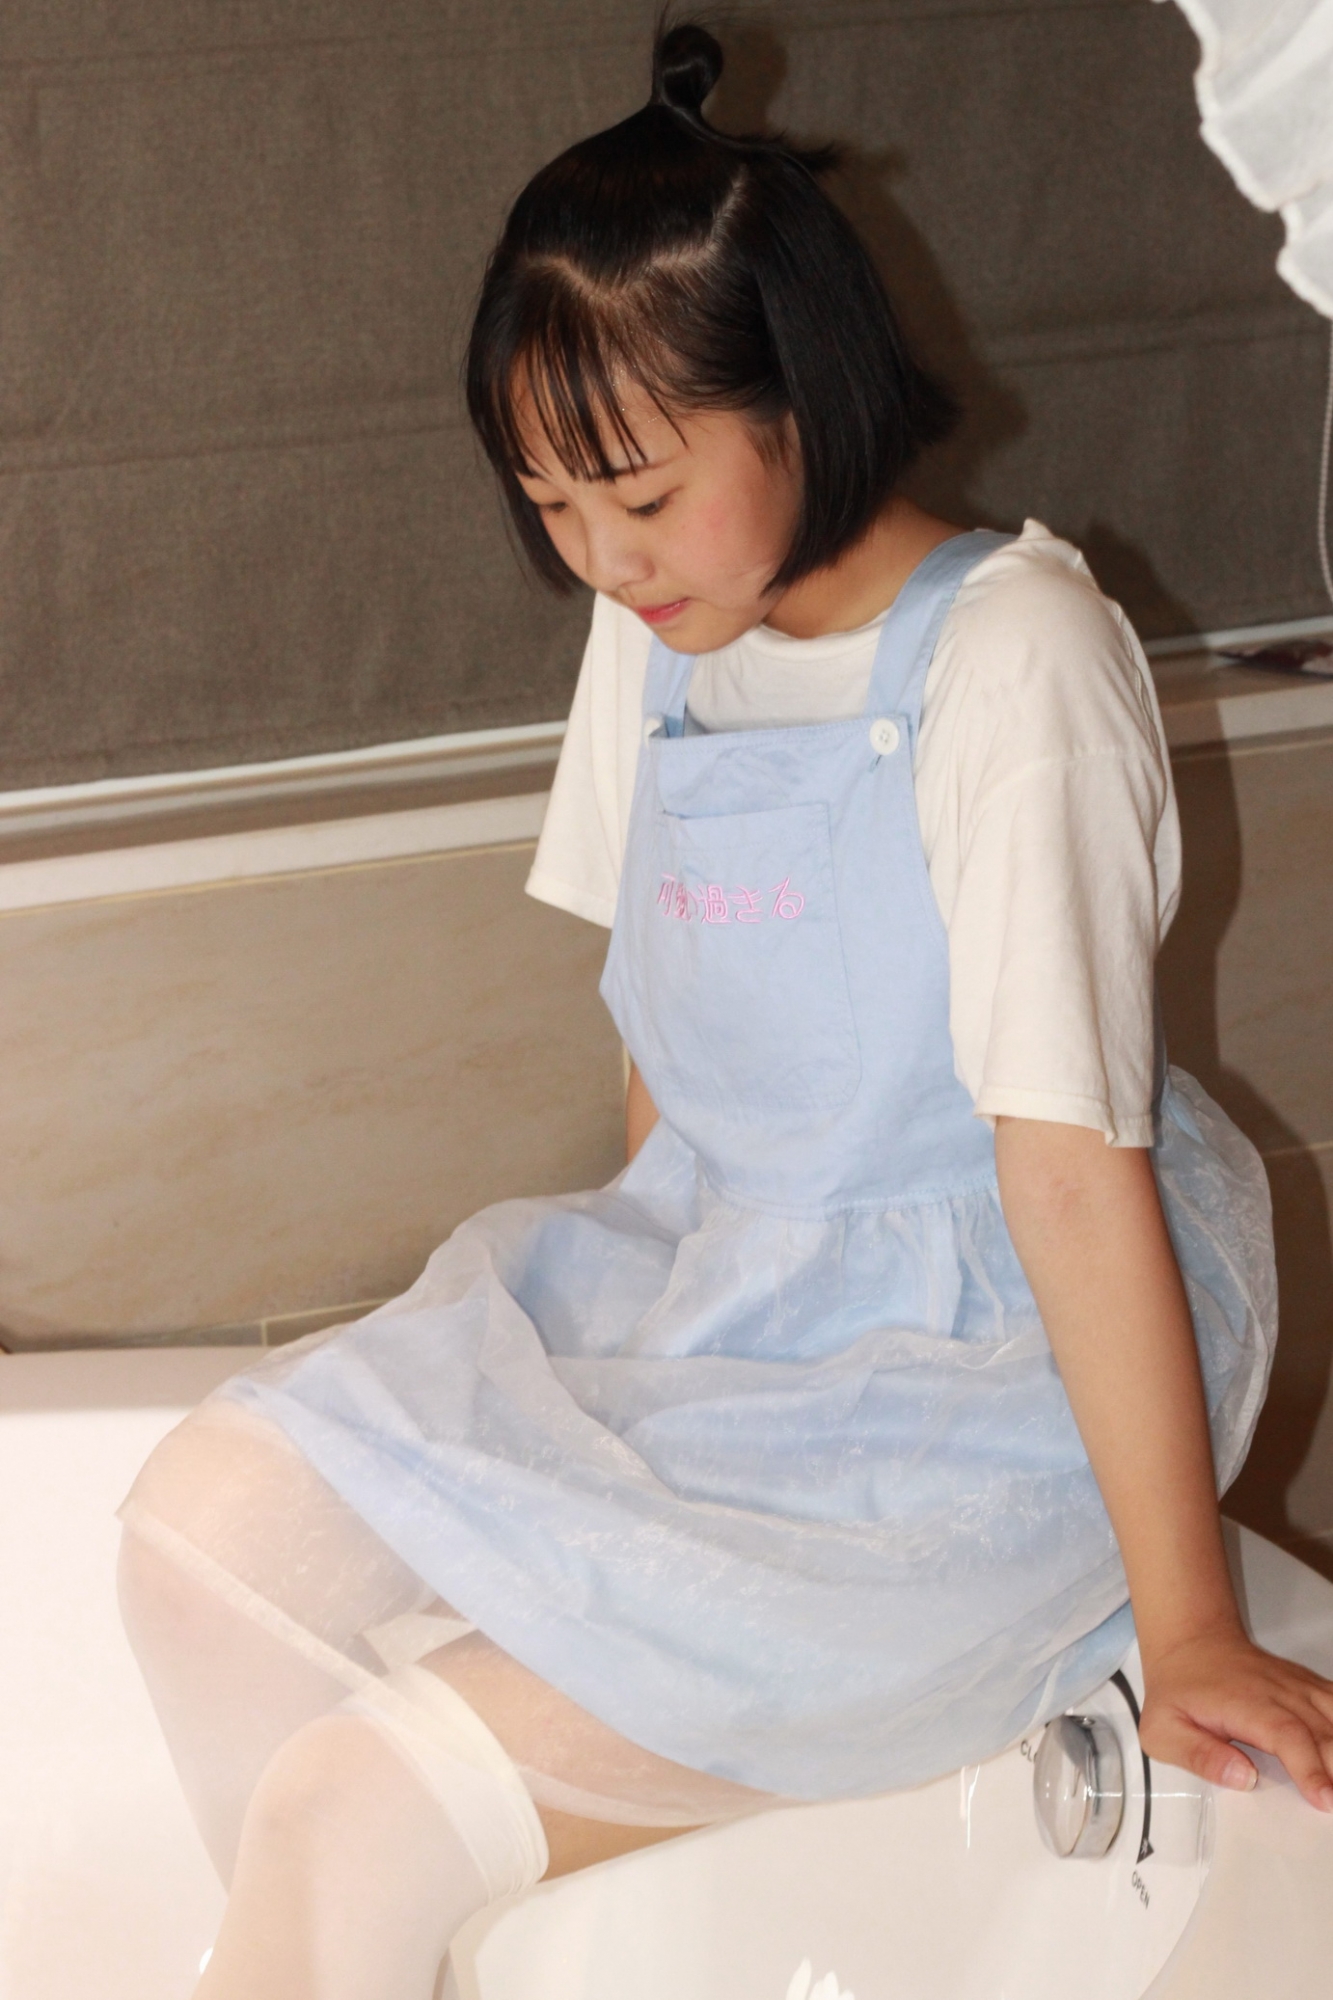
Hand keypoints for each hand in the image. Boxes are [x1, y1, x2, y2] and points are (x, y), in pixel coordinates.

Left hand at [1140, 1626, 1332, 1810]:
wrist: (1191, 1643)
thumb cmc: (1178, 1691)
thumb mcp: (1163, 1730)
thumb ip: (1199, 1756)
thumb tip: (1243, 1778)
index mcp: (1246, 1705)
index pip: (1287, 1736)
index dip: (1310, 1768)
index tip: (1326, 1799)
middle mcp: (1280, 1693)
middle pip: (1324, 1732)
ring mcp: (1298, 1687)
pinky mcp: (1308, 1687)